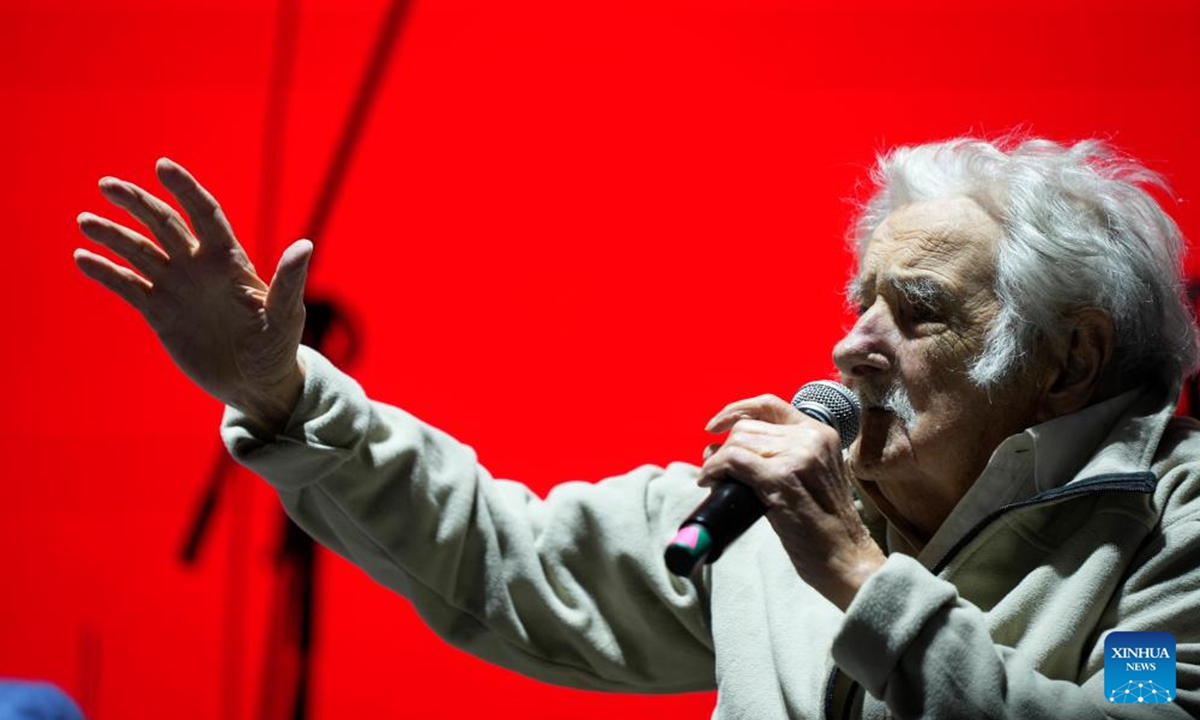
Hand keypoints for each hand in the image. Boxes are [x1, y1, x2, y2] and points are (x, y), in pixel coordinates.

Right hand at [73, 157, 311, 432]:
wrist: (255, 386)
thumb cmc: (278, 349)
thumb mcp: (286, 316)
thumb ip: (289, 280)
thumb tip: (305, 245)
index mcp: (229, 261)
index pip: (204, 214)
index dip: (185, 189)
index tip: (163, 166)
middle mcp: (198, 267)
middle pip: (163, 224)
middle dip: (137, 203)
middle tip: (107, 186)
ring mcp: (176, 287)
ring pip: (139, 251)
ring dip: (113, 234)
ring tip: (86, 221)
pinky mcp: (159, 312)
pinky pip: (128, 286)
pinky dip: (106, 272)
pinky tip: (83, 258)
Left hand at [700, 394, 885, 609]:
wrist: (845, 557)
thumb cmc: (824, 525)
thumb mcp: (812, 475)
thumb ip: (783, 454)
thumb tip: (726, 445)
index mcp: (820, 433)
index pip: (769, 405)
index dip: (737, 410)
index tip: (716, 425)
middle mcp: (810, 439)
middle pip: (749, 426)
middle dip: (724, 444)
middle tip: (712, 465)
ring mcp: (796, 457)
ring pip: (738, 442)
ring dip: (716, 460)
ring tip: (712, 478)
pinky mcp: (781, 478)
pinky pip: (733, 461)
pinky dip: (714, 469)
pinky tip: (709, 482)